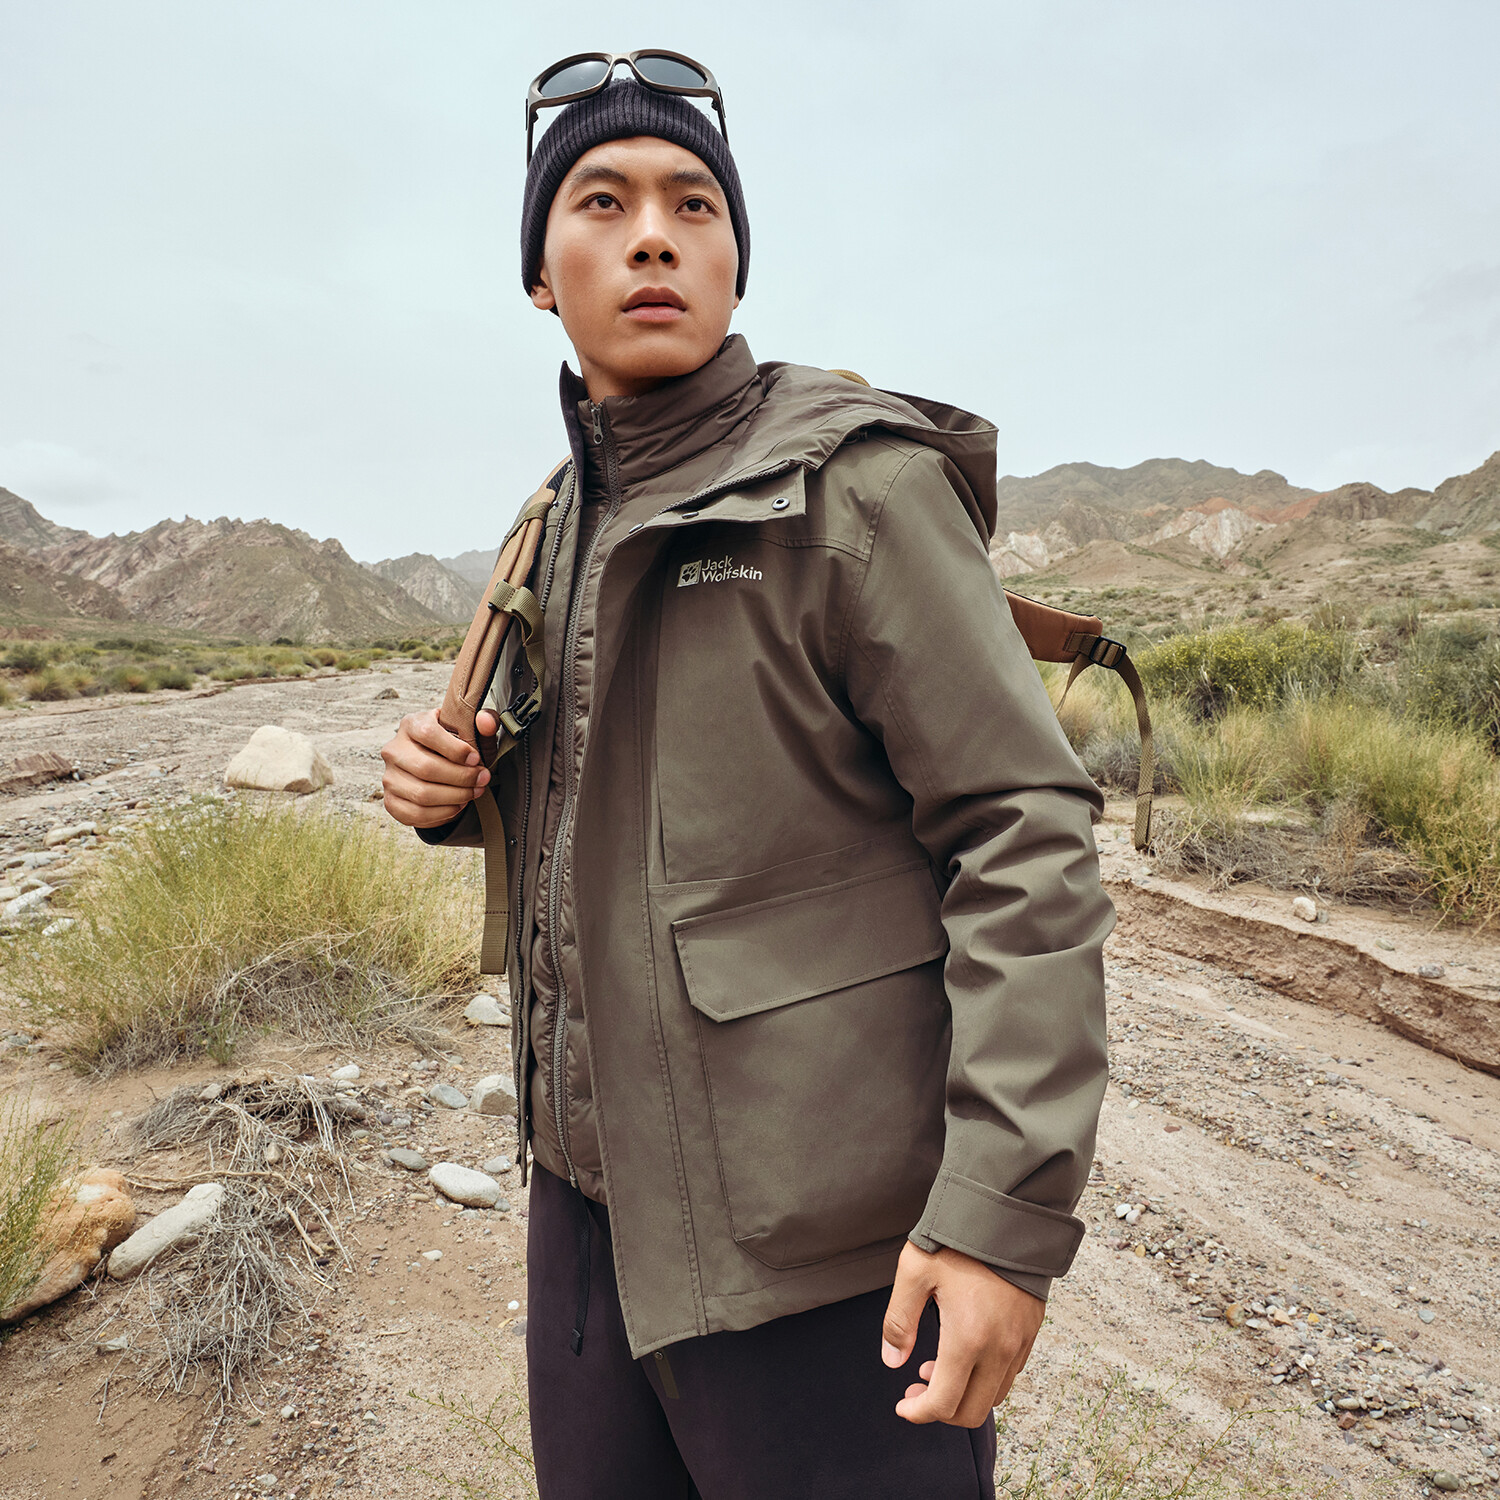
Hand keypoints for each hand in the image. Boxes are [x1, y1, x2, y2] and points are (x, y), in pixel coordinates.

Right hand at [380, 708, 498, 827]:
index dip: (456, 749)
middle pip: (426, 768)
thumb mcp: (470, 729)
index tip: (476, 759)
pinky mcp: (391, 801)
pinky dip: (443, 813)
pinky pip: (416, 813)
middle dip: (461, 777)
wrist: (436, 765)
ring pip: (422, 793)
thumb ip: (484, 721)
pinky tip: (458, 804)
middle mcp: (394, 750)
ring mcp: (389, 777)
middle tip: (482, 779)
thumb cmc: (454, 745)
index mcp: (411, 725)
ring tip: (474, 792)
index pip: (428, 734)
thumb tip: (487, 722)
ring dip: (456, 796)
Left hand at [880, 1242, 1044, 1426]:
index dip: (919, 1413)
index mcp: (967, 1338)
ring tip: (937, 1368)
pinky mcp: (1030, 1332)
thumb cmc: (958, 1239)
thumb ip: (899, 1321)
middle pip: (972, 1412)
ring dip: (965, 1395)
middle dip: (940, 1410)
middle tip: (916, 1389)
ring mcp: (1019, 1342)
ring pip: (994, 1396)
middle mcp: (999, 1349)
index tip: (903, 1406)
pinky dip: (986, 1379)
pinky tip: (966, 1354)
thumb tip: (892, 1361)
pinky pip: (1010, 1374)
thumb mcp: (915, 1271)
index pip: (944, 1403)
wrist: (1007, 1212)